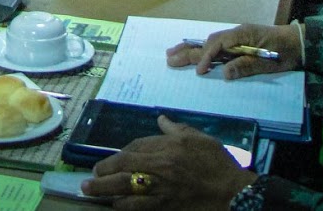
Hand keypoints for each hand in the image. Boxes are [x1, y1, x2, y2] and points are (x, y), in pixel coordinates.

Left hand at [83, 117, 255, 209]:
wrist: (232, 192)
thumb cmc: (217, 163)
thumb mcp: (198, 138)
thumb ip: (176, 129)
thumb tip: (161, 119)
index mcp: (169, 147)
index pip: (136, 147)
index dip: (120, 153)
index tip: (112, 159)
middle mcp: (161, 166)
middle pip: (123, 166)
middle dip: (103, 170)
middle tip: (90, 176)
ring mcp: (162, 188)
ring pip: (125, 188)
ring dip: (105, 190)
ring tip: (91, 190)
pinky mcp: (165, 206)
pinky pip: (139, 207)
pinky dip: (125, 206)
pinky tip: (116, 205)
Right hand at [164, 22, 299, 78]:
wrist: (298, 43)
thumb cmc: (285, 52)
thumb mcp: (268, 62)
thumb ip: (246, 66)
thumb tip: (224, 73)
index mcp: (242, 34)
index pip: (217, 45)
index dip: (206, 57)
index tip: (199, 71)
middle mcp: (236, 33)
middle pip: (207, 42)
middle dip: (188, 51)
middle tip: (169, 59)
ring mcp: (236, 37)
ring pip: (208, 43)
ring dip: (190, 49)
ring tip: (172, 53)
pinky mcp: (238, 42)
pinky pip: (215, 46)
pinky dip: (201, 50)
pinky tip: (192, 52)